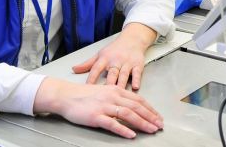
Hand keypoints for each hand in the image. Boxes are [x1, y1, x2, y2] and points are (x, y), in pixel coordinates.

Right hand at [34, 77, 163, 137]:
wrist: (66, 96)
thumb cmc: (84, 95)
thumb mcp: (104, 92)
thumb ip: (118, 97)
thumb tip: (132, 106)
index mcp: (116, 90)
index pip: (138, 99)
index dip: (150, 109)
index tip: (158, 117)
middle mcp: (112, 96)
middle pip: (136, 106)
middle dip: (150, 117)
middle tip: (159, 125)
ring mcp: (104, 106)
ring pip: (128, 114)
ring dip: (142, 123)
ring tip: (151, 130)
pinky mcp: (96, 116)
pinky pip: (112, 123)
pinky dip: (123, 129)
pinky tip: (131, 135)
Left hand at [72, 23, 156, 89]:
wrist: (132, 39)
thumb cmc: (114, 49)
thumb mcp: (100, 55)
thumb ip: (87, 64)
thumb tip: (73, 69)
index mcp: (105, 59)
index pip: (96, 69)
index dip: (91, 78)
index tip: (87, 89)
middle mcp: (115, 61)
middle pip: (111, 73)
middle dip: (108, 83)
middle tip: (105, 95)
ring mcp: (127, 63)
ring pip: (124, 75)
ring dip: (121, 84)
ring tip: (118, 93)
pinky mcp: (137, 65)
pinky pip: (137, 73)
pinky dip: (137, 80)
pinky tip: (135, 88)